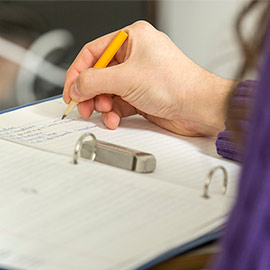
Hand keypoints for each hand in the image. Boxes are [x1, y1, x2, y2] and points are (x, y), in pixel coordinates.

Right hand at [63, 21, 234, 135]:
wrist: (197, 108)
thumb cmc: (176, 84)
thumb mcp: (127, 78)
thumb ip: (94, 81)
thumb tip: (76, 86)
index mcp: (132, 38)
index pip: (93, 52)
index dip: (77, 72)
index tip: (70, 90)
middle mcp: (135, 56)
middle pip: (99, 74)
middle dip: (90, 92)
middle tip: (84, 106)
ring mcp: (138, 77)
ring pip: (107, 91)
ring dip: (102, 105)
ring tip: (105, 113)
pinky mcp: (141, 95)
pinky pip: (118, 103)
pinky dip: (113, 112)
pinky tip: (114, 119)